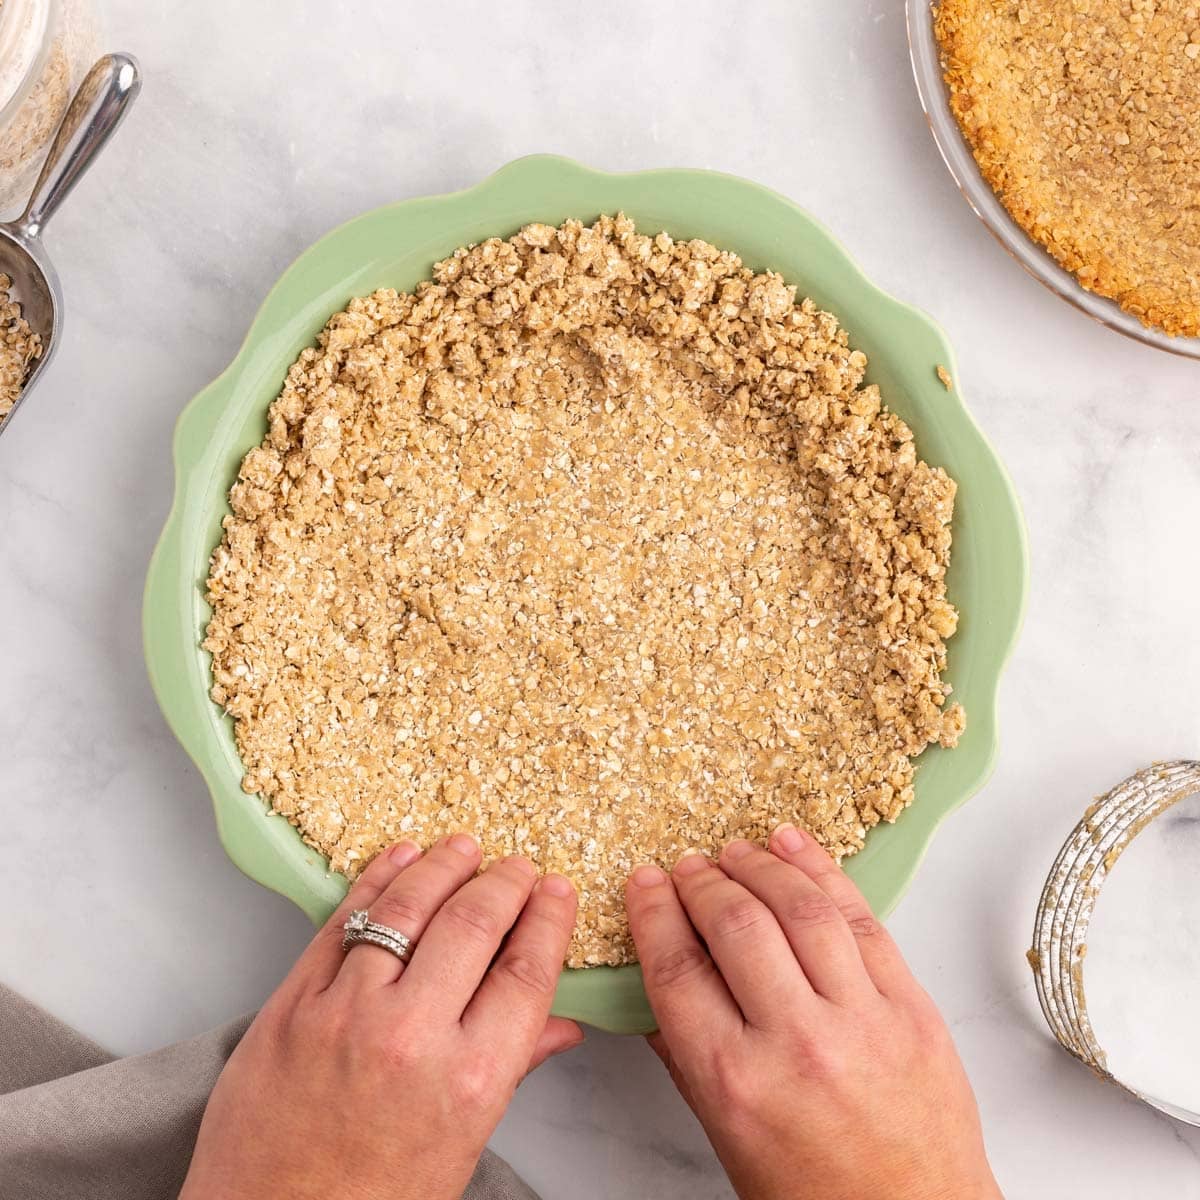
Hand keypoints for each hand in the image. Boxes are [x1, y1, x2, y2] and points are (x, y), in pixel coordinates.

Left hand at [181, 835, 581, 1199]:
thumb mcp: (460, 1147)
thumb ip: (511, 1070)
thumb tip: (563, 1025)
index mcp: (469, 1081)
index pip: (526, 973)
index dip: (548, 920)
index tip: (557, 891)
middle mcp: (412, 1037)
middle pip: (473, 925)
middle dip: (504, 883)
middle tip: (516, 866)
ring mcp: (345, 1013)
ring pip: (406, 908)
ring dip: (441, 866)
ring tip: (463, 847)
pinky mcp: (292, 1003)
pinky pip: (342, 922)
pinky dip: (375, 880)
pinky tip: (398, 857)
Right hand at [625, 826, 1001, 1199]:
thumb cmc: (815, 1194)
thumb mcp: (725, 1136)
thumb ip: (686, 1056)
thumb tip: (654, 988)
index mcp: (737, 1081)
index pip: (678, 968)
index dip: (654, 912)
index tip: (645, 884)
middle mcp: (797, 1042)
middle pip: (735, 925)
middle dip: (702, 883)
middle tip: (688, 867)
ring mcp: (862, 1019)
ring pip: (800, 909)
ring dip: (760, 866)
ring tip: (736, 851)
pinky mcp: (912, 1007)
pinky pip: (862, 919)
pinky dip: (825, 872)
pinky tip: (795, 847)